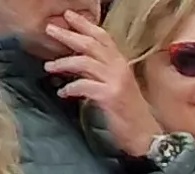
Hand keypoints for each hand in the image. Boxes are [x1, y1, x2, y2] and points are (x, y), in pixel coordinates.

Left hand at [44, 14, 163, 155]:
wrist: (145, 136)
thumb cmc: (128, 112)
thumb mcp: (115, 86)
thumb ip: (98, 71)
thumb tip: (75, 60)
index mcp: (121, 64)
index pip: (103, 38)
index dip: (85, 25)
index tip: (69, 16)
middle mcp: (120, 69)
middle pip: (92, 44)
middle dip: (69, 35)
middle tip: (50, 29)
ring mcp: (116, 82)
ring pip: (85, 62)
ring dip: (64, 62)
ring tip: (49, 67)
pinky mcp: (110, 96)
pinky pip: (84, 85)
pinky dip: (70, 88)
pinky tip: (63, 92)